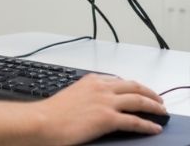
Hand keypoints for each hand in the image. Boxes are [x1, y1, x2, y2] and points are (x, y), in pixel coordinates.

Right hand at [33, 73, 166, 144]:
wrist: (46, 120)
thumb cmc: (54, 111)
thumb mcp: (72, 94)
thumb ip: (87, 94)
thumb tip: (96, 102)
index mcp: (91, 80)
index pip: (119, 81)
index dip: (133, 87)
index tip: (139, 91)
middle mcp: (100, 87)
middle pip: (133, 87)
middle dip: (149, 93)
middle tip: (157, 99)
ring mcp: (105, 102)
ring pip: (138, 101)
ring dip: (154, 106)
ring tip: (161, 111)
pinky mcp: (108, 119)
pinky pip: (134, 121)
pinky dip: (148, 124)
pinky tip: (154, 127)